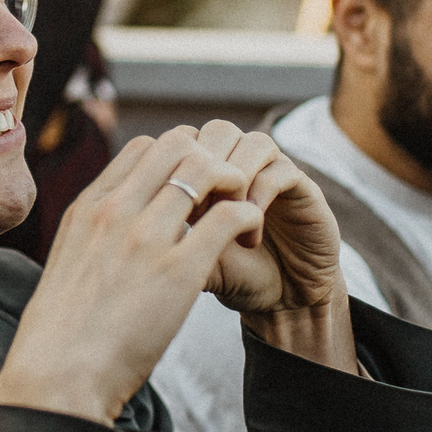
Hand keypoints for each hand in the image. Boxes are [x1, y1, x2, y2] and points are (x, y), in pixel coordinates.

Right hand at [0, 128, 264, 422]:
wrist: (56, 378)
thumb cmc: (62, 335)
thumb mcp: (69, 264)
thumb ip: (96, 237)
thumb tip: (116, 234)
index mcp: (89, 208)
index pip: (145, 147)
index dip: (180, 158)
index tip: (195, 189)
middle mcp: (116, 211)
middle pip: (179, 144)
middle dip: (212, 159)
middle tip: (226, 195)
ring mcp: (147, 238)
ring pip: (207, 168)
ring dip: (236, 183)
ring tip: (242, 213)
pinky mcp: (179, 271)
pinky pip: (229, 215)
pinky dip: (248, 216)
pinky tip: (249, 238)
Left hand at [178, 121, 356, 372]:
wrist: (284, 300)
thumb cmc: (233, 276)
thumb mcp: (187, 262)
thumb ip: (163, 237)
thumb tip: (129, 227)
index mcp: (209, 173)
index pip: (185, 140)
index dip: (174, 165)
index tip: (164, 208)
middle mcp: (241, 164)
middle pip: (217, 130)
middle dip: (204, 165)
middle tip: (194, 208)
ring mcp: (272, 172)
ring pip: (250, 140)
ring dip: (233, 175)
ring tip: (221, 216)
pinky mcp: (303, 188)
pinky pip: (281, 168)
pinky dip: (260, 192)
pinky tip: (248, 224)